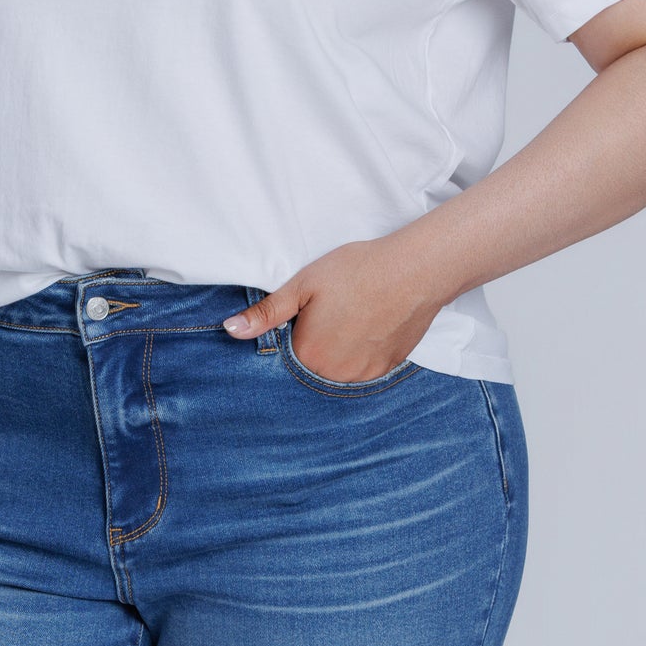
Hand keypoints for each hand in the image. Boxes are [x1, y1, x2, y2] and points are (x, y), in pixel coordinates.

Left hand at [222, 236, 441, 381]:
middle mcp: (335, 374)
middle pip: (312, 368)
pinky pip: (364, 370)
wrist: (414, 270)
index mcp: (308, 355)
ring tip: (350, 319)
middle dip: (314, 346)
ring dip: (338, 353)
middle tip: (331, 314)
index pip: (285, 358)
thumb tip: (231, 330)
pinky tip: (368, 328)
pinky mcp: (387, 369)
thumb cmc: (357, 271)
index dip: (292, 336)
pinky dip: (361, 354)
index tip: (304, 318)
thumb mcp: (303, 285)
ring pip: (338, 371)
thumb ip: (266, 313)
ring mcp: (363, 375)